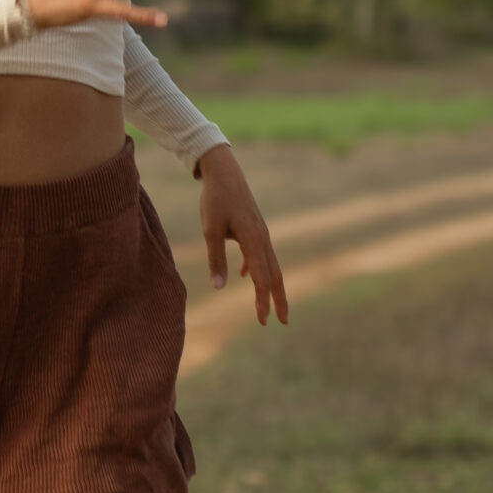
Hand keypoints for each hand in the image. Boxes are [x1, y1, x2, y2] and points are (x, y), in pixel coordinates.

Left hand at [198, 142, 287, 325]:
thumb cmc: (215, 199)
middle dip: (278, 299)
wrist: (224, 171)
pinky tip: (244, 275)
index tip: (263, 321)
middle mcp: (262, 238)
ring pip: (270, 265)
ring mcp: (261, 232)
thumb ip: (216, 259)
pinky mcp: (254, 227)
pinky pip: (259, 253)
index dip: (262, 301)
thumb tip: (219, 287)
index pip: (261, 278)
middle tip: (282, 321)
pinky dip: (255, 267)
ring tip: (271, 305)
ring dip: (270, 286)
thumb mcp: (210, 230)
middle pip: (274, 275)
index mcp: (254, 240)